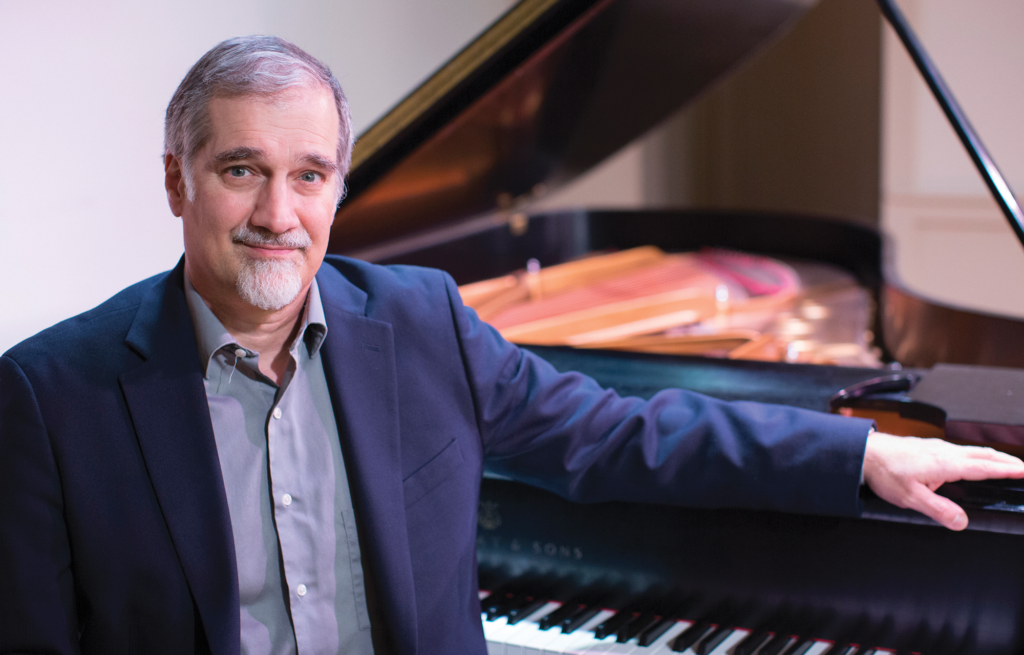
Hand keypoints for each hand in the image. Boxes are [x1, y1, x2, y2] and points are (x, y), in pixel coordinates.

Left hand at [862, 432, 1023, 529]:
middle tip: (1023, 467)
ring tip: (1006, 463)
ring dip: (992, 456)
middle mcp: (944, 452)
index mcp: (945, 464)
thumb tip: (962, 522)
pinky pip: (960, 449)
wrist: (864, 452)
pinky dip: (976, 454)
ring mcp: (936, 447)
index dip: (1008, 470)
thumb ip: (938, 510)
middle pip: (984, 455)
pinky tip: (972, 460)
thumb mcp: (910, 497)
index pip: (985, 467)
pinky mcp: (928, 446)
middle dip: (1007, 461)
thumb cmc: (884, 472)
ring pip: (972, 450)